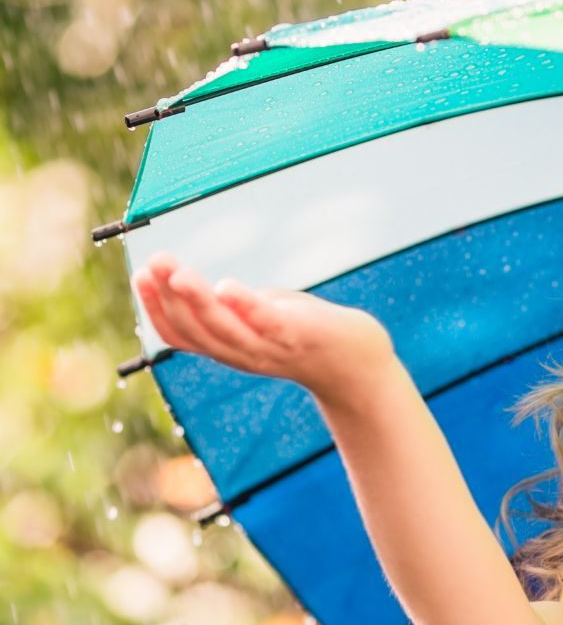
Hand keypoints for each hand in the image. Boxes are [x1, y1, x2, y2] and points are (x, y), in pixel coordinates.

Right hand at [132, 251, 394, 402]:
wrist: (359, 361)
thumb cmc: (306, 332)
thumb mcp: (260, 314)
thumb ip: (232, 302)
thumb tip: (196, 282)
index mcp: (228, 347)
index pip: (180, 334)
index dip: (156, 308)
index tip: (141, 275)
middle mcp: (243, 353)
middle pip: (196, 329)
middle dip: (169, 295)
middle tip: (152, 263)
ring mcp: (270, 348)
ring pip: (224, 329)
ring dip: (196, 300)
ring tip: (177, 272)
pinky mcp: (299, 337)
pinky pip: (267, 324)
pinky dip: (246, 306)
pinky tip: (227, 286)